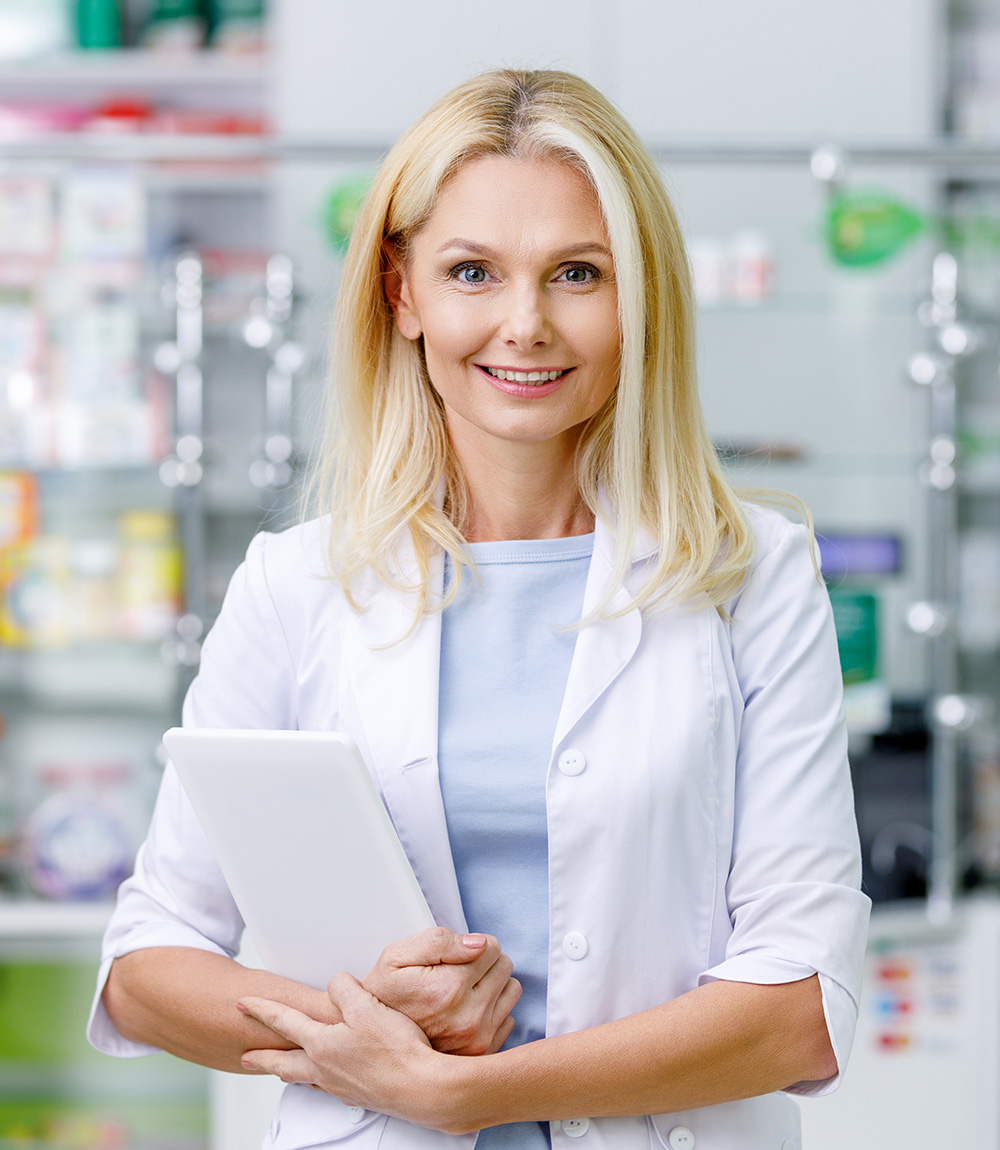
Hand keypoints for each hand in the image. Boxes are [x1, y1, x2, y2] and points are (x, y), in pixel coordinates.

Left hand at [239, 974, 453, 1129]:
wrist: (421, 1088)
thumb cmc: (395, 1050)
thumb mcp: (367, 1005)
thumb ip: (344, 989)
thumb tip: (335, 985)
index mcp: (321, 1045)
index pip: (284, 1022)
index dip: (262, 1010)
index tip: (243, 1004)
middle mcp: (325, 1068)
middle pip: (284, 1061)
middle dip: (263, 1057)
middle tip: (246, 1057)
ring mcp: (340, 1085)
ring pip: (304, 1077)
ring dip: (287, 1071)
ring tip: (280, 1070)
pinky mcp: (358, 1094)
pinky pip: (326, 1086)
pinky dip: (316, 1080)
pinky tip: (325, 1079)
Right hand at [362, 927, 520, 1055]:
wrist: (372, 1043)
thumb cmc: (383, 995)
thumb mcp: (396, 957)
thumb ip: (438, 942)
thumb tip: (479, 943)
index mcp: (448, 989)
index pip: (492, 947)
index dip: (473, 945)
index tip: (456, 956)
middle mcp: (467, 1017)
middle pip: (504, 966)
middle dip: (484, 963)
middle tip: (457, 972)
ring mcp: (477, 1039)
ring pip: (511, 990)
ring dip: (492, 986)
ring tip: (463, 992)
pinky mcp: (483, 1053)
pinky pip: (508, 1018)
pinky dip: (493, 1012)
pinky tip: (467, 1013)